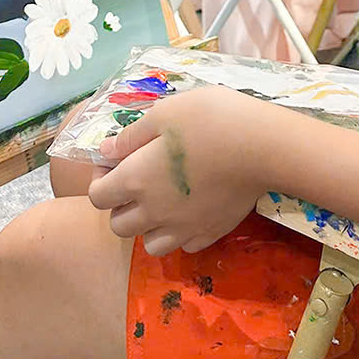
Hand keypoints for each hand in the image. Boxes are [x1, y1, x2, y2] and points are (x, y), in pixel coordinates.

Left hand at [88, 87, 274, 255]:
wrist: (261, 146)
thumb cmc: (209, 119)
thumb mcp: (164, 113)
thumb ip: (131, 136)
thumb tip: (105, 152)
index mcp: (136, 180)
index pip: (97, 197)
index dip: (100, 177)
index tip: (115, 160)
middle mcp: (154, 212)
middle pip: (118, 225)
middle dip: (120, 204)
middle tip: (137, 178)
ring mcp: (183, 228)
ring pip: (149, 244)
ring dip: (147, 225)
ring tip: (162, 198)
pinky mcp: (210, 233)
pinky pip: (183, 244)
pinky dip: (179, 232)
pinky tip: (190, 207)